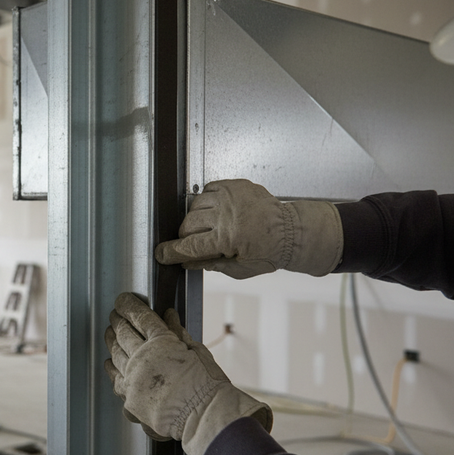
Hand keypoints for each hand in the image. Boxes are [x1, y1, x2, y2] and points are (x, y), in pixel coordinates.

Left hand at [104, 292, 271, 454]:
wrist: (205, 418)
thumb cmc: (208, 385)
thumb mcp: (197, 351)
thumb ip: (178, 332)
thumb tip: (168, 315)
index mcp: (160, 342)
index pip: (139, 316)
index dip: (128, 305)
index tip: (123, 300)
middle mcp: (142, 359)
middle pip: (122, 333)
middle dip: (117, 320)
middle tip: (115, 315)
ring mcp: (133, 380)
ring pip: (115, 355)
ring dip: (111, 341)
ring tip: (111, 334)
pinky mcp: (130, 401)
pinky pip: (116, 381)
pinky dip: (112, 369)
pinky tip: (111, 364)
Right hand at [155, 179, 342, 278]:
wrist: (292, 232)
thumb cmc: (269, 252)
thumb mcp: (238, 269)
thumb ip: (209, 264)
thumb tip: (186, 262)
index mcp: (227, 239)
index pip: (188, 246)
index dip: (171, 252)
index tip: (162, 254)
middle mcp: (226, 215)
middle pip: (188, 224)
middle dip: (185, 237)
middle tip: (192, 243)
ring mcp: (230, 197)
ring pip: (195, 206)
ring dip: (195, 219)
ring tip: (207, 227)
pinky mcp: (235, 186)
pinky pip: (207, 190)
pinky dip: (206, 201)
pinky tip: (214, 211)